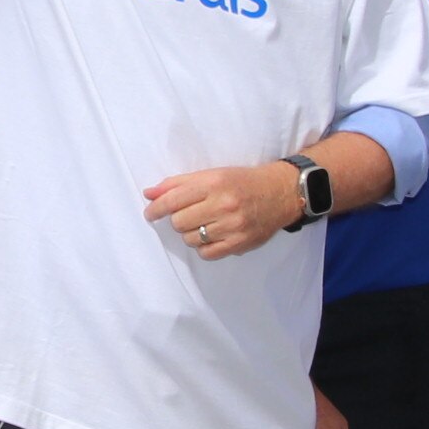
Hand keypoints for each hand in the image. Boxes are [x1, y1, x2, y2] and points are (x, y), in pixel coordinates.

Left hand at [142, 159, 299, 259]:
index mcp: (214, 183)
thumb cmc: (242, 182)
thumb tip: (149, 193)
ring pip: (191, 239)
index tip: (151, 213)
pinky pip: (206, 254)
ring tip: (205, 224)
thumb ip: (178, 184)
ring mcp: (233, 226)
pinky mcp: (240, 244)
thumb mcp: (212, 175)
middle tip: (189, 215)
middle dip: (178, 219)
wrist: (279, 193)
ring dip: (191, 233)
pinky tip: (212, 236)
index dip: (156, 208)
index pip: (173, 199)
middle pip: (179, 222)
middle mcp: (223, 204)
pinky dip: (204, 247)